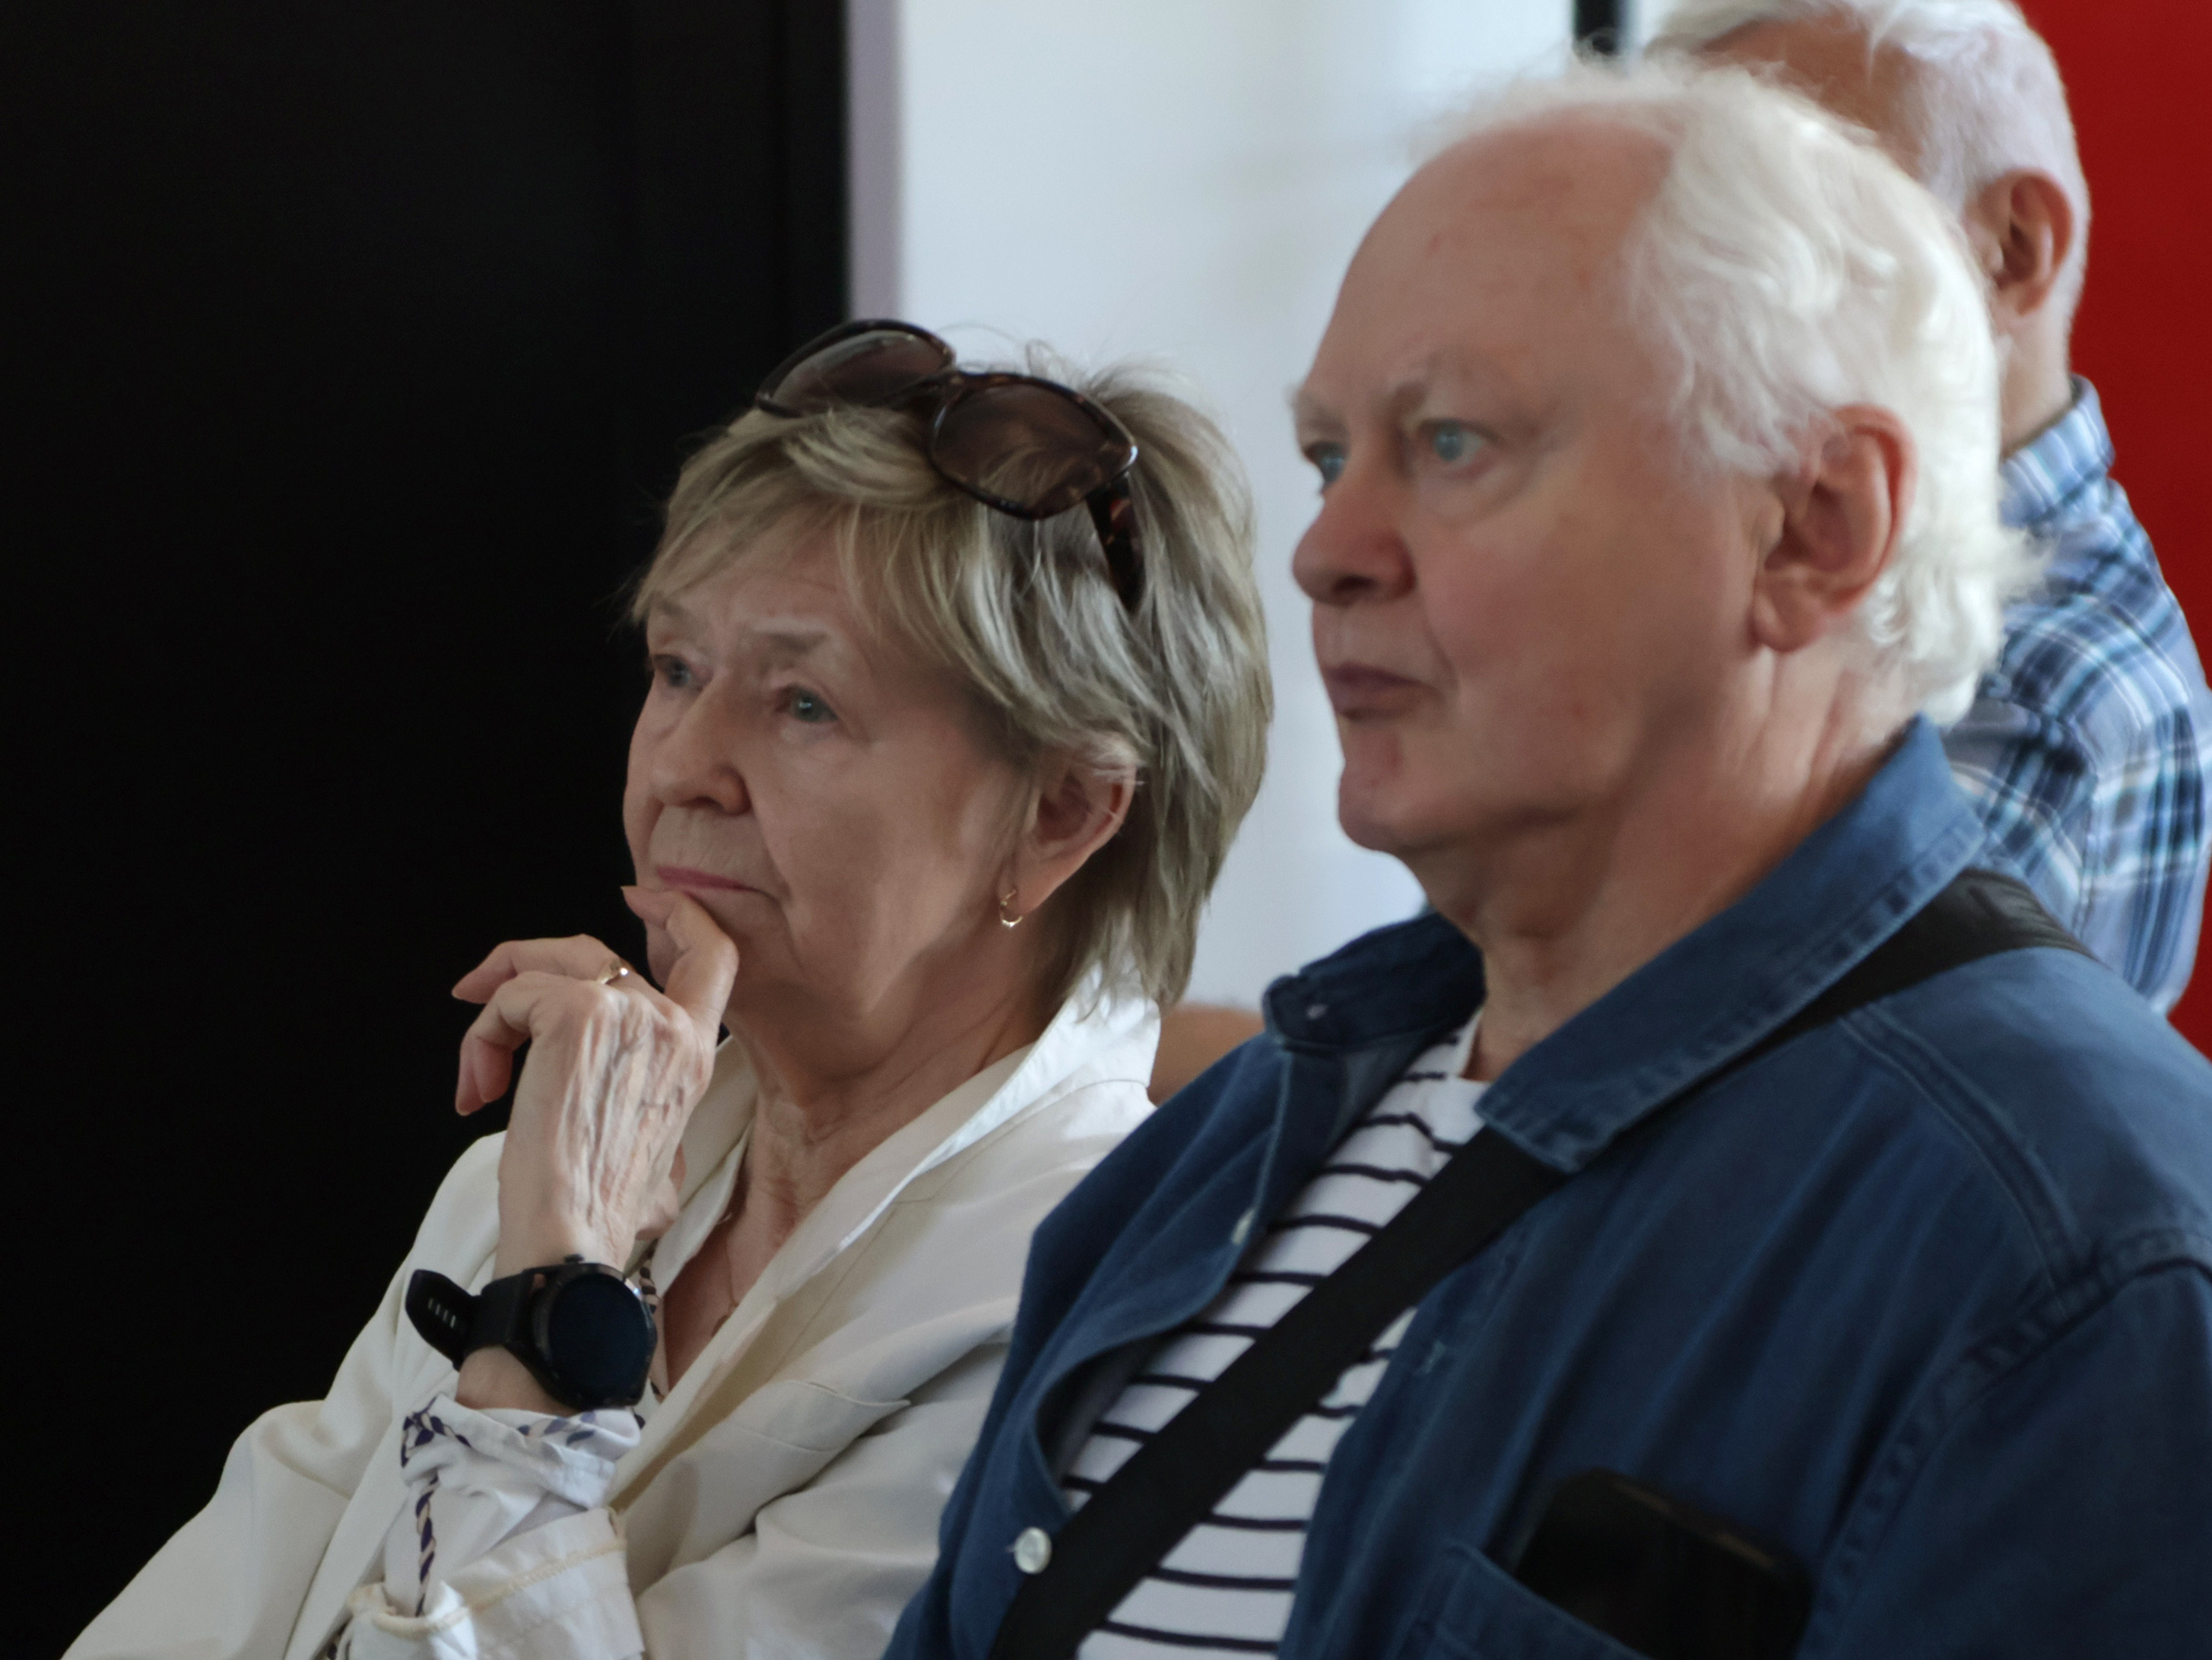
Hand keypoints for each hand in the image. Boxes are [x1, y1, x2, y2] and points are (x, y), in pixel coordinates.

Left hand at [452, 888, 738, 1277]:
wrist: (571, 1240)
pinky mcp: (576, 1016)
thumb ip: (656, 1128)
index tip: (640, 898)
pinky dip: (483, 1039)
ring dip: (497, 1013)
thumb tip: (655, 1159)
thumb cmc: (603, 1217)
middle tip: (480, 991)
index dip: (677, 914)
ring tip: (478, 1072)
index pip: (711, 956)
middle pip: (597, 951)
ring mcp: (628, 1015)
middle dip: (528, 964)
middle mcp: (670, 1026)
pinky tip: (477, 1090)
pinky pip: (513, 998)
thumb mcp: (663, 1167)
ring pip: (547, 969)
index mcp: (693, 1056)